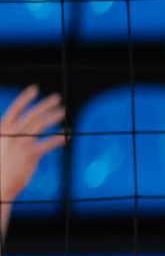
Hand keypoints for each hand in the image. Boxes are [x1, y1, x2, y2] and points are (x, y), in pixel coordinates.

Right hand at [0, 87, 64, 210]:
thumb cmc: (0, 166)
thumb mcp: (1, 145)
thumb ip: (10, 134)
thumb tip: (23, 127)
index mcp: (3, 129)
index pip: (15, 108)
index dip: (25, 97)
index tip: (35, 89)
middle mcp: (11, 133)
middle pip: (32, 114)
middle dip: (45, 104)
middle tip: (57, 98)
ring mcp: (21, 143)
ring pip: (40, 125)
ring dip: (53, 116)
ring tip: (63, 112)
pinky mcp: (31, 155)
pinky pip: (48, 143)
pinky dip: (59, 138)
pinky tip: (66, 134)